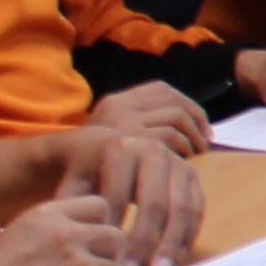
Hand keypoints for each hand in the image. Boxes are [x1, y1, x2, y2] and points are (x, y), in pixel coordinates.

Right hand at [0, 187, 152, 265]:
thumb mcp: (15, 236)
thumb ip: (48, 232)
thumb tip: (77, 238)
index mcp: (47, 214)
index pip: (98, 206)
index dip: (100, 226)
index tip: (96, 244)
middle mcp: (67, 232)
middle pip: (116, 235)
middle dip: (112, 255)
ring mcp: (79, 261)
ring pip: (122, 265)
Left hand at [47, 122, 206, 265]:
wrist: (109, 151)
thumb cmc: (86, 173)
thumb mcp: (73, 183)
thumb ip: (70, 206)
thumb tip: (71, 237)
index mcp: (122, 148)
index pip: (119, 195)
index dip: (111, 229)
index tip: (104, 258)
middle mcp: (155, 151)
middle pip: (154, 203)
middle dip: (143, 241)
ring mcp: (178, 163)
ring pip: (181, 208)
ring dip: (171, 244)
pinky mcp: (192, 177)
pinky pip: (197, 211)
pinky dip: (186, 238)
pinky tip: (173, 261)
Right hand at [79, 80, 215, 157]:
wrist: (60, 175)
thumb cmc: (95, 165)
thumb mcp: (116, 137)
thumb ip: (142, 126)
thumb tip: (190, 129)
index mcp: (117, 101)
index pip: (162, 89)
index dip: (189, 105)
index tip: (201, 124)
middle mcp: (120, 106)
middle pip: (175, 101)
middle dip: (197, 121)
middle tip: (205, 142)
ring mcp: (125, 122)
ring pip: (177, 117)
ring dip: (192, 136)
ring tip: (197, 152)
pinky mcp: (131, 140)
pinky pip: (171, 137)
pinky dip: (183, 149)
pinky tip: (183, 162)